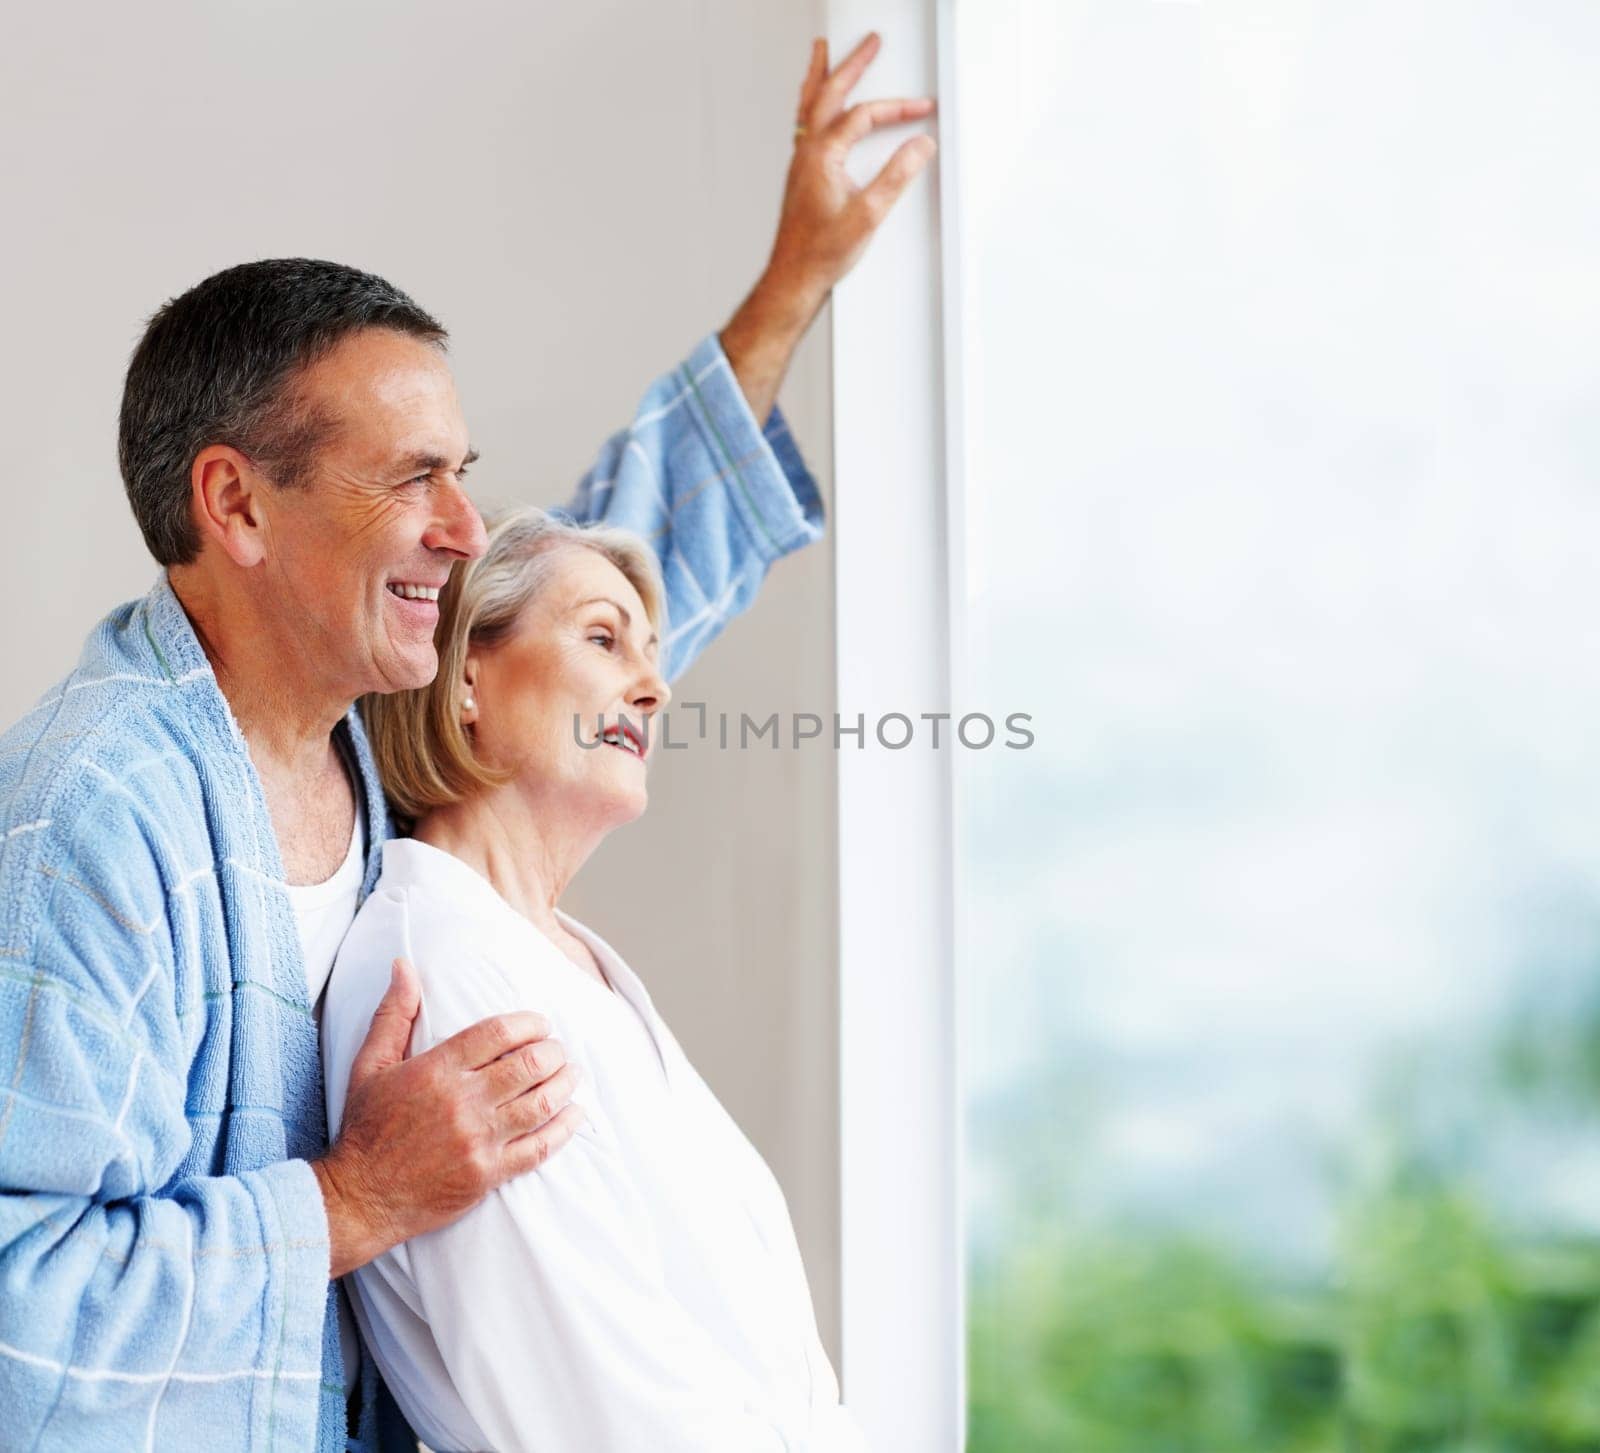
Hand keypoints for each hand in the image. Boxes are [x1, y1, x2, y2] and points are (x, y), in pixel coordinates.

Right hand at [312, 957, 583, 1276]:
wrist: (359, 1198)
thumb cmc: (366, 1128)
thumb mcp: (370, 1065)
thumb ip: (394, 1014)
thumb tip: (404, 965)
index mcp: (437, 1070)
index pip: (499, 1033)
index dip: (530, 1023)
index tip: (541, 1025)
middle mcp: (462, 1102)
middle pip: (529, 1065)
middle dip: (553, 1052)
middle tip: (558, 1050)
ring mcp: (478, 1140)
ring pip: (541, 1104)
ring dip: (565, 1084)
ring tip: (572, 1074)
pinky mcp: (487, 1174)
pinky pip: (539, 1148)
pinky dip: (564, 1129)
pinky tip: (575, 1115)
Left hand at [722, 32, 936, 422]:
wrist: (793, 278)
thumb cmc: (821, 253)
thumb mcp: (869, 215)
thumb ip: (896, 176)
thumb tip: (919, 147)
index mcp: (822, 155)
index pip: (863, 116)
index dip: (897, 109)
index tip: (922, 111)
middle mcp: (807, 153)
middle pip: (829, 94)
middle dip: (851, 65)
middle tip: (867, 43)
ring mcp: (801, 163)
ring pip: (810, 106)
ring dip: (821, 77)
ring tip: (824, 54)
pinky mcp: (801, 176)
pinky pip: (805, 126)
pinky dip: (813, 105)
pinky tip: (817, 108)